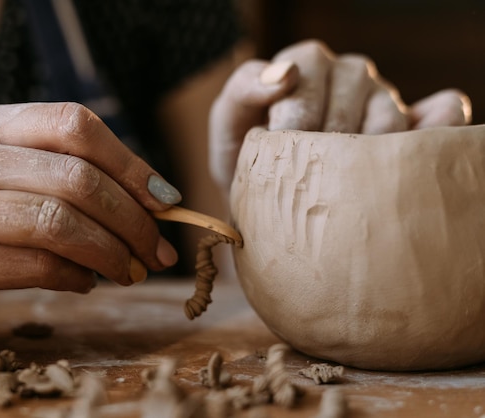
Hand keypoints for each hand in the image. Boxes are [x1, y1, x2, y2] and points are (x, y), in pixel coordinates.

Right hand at [0, 102, 179, 345]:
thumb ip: (47, 178)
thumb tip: (140, 204)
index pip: (71, 124)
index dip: (129, 162)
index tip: (165, 198)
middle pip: (74, 176)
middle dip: (133, 218)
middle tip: (158, 250)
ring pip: (57, 221)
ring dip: (111, 252)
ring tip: (130, 271)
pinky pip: (30, 265)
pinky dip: (73, 277)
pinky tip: (85, 283)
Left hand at [209, 39, 471, 192]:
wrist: (271, 192)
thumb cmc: (247, 154)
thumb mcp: (229, 123)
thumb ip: (243, 89)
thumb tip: (283, 75)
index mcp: (306, 62)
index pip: (305, 84)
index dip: (292, 125)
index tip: (283, 158)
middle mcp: (348, 73)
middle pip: (346, 106)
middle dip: (322, 150)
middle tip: (309, 181)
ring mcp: (383, 96)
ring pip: (388, 119)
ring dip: (363, 157)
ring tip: (341, 183)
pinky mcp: (410, 123)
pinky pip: (438, 116)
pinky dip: (430, 134)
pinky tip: (407, 157)